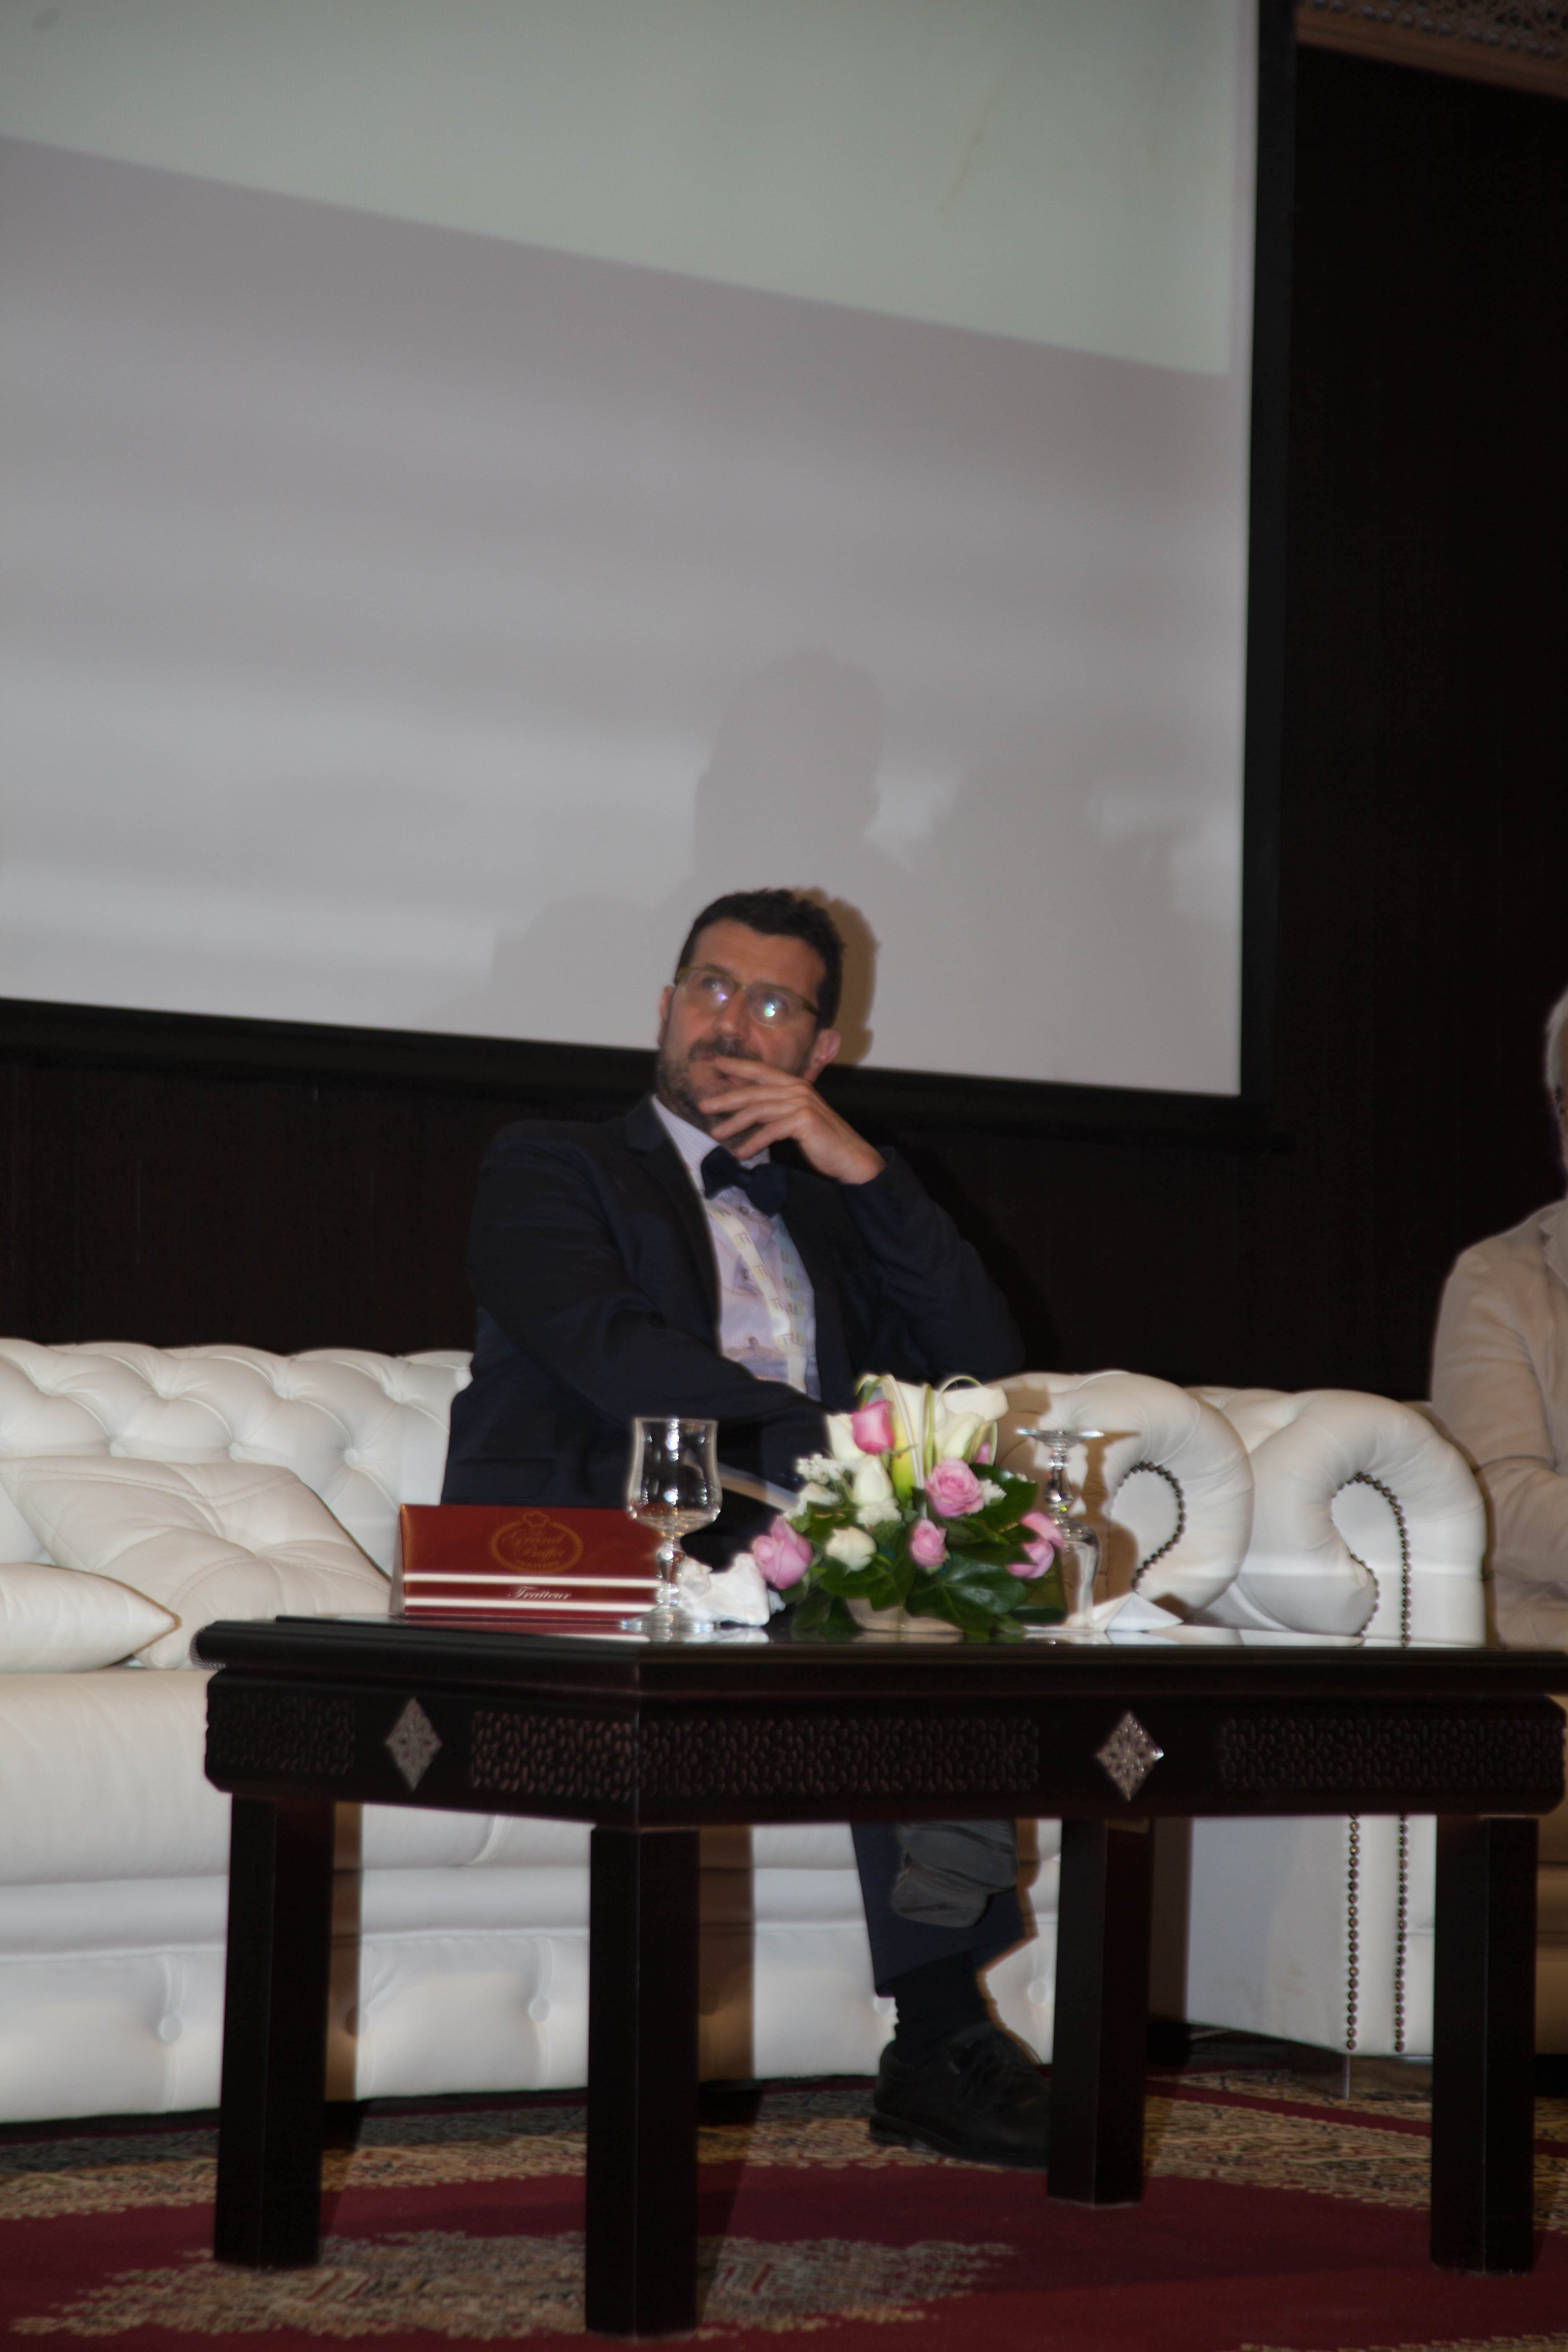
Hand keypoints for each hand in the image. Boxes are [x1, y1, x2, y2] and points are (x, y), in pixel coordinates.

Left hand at [697, 1056, 884, 1185]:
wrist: (851, 1157)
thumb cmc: (822, 1141)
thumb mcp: (797, 1118)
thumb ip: (777, 1110)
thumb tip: (748, 1111)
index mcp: (795, 1085)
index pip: (761, 1071)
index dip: (737, 1066)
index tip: (715, 1065)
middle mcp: (798, 1089)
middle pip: (754, 1090)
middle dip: (726, 1097)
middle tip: (703, 1105)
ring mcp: (801, 1103)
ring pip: (758, 1109)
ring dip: (734, 1123)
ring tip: (715, 1134)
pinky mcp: (803, 1121)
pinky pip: (770, 1130)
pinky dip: (753, 1142)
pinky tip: (741, 1153)